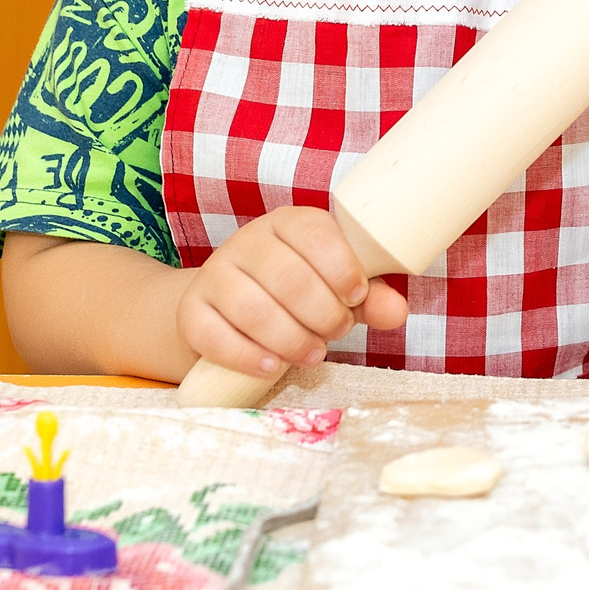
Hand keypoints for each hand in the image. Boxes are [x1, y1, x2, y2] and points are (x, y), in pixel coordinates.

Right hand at [176, 206, 405, 377]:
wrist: (227, 308)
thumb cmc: (296, 292)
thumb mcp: (335, 287)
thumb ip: (368, 297)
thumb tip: (397, 313)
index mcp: (287, 223)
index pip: (315, 233)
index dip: (341, 268)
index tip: (356, 295)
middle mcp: (247, 241)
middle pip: (287, 277)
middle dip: (322, 313)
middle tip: (337, 332)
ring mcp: (214, 275)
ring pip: (252, 309)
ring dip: (290, 339)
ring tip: (313, 354)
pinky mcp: (192, 311)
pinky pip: (215, 336)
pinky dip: (248, 356)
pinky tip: (272, 366)